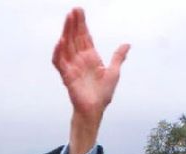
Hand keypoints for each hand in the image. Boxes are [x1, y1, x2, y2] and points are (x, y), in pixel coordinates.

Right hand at [53, 8, 128, 153]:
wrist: (95, 110)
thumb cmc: (103, 94)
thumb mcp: (114, 72)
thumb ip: (118, 57)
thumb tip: (127, 45)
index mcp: (90, 57)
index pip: (84, 37)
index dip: (82, 24)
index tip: (79, 12)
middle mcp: (80, 59)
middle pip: (75, 38)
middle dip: (73, 24)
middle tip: (73, 10)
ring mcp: (72, 67)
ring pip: (66, 45)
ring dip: (66, 32)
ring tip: (67, 19)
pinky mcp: (66, 76)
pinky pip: (59, 62)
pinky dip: (58, 52)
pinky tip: (60, 41)